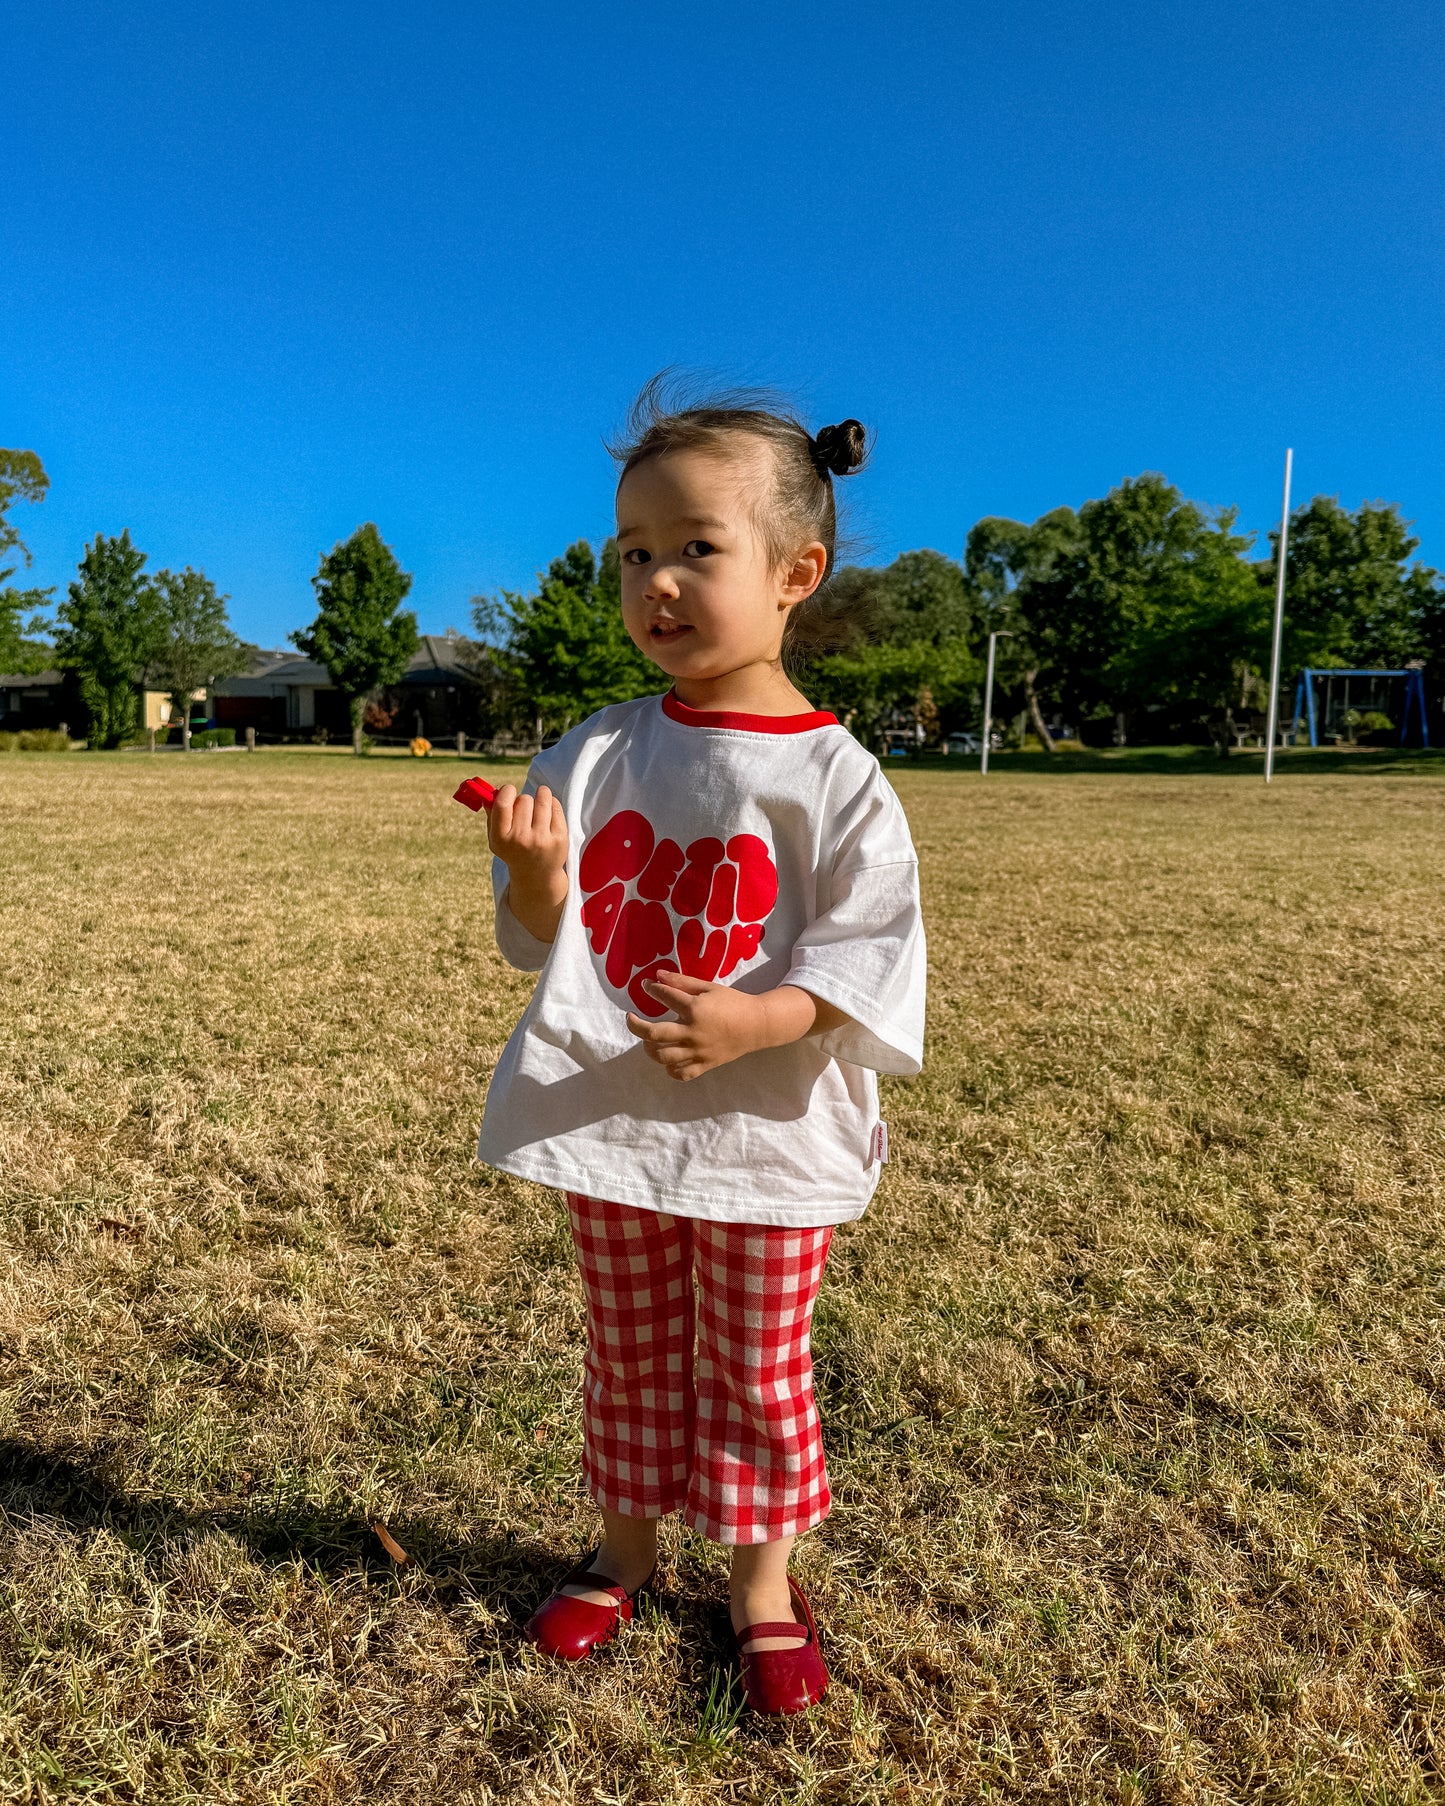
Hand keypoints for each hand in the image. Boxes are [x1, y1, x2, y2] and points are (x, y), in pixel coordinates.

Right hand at [489, 782, 567, 943]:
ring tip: (540, 798)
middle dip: (524, 800)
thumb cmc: (513, 850)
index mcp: (501, 838)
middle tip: (525, 809)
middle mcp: (521, 839)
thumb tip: (488, 792)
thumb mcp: (497, 838)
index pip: (502, 804)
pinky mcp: (559, 838)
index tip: (510, 792)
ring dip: (541, 795)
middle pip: (524, 800)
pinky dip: (552, 803)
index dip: (507, 791)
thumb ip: (492, 815)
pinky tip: (548, 810)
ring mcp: (542, 839)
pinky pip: (555, 806)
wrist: (536, 876)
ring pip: (542, 799)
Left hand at [625, 972, 842, 1080]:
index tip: (646, 986)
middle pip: (653, 1034)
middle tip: (630, 1018)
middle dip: (636, 1025)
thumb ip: (682, 982)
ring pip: (663, 1056)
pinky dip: (669, 1069)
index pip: (664, 997)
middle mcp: (693, 1032)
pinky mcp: (704, 1065)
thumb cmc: (732, 1003)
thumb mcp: (708, 987)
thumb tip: (657, 975)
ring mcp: (698, 1051)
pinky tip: (668, 1058)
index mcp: (695, 1009)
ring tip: (649, 1040)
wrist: (757, 1025)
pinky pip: (680, 1073)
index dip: (651, 989)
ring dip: (650, 1048)